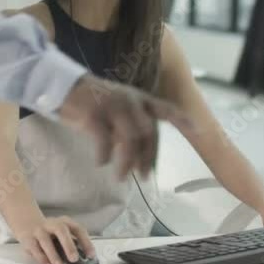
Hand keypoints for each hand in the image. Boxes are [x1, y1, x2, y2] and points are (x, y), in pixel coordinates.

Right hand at [17, 216, 94, 263]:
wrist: (27, 222)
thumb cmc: (51, 233)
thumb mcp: (62, 233)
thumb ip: (72, 243)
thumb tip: (84, 260)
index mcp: (65, 222)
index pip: (78, 229)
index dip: (85, 242)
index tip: (91, 255)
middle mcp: (52, 224)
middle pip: (61, 231)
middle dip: (68, 245)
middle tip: (74, 259)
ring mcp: (39, 230)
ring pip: (45, 240)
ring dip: (53, 254)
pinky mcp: (28, 238)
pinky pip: (34, 248)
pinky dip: (41, 258)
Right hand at [58, 75, 191, 178]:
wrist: (63, 86)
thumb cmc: (92, 99)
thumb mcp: (118, 105)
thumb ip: (132, 124)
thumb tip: (141, 153)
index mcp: (139, 98)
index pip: (166, 109)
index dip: (183, 120)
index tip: (199, 132)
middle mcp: (130, 100)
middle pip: (148, 133)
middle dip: (149, 158)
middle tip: (145, 176)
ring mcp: (112, 106)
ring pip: (129, 139)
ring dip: (127, 162)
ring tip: (122, 176)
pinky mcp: (94, 114)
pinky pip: (104, 140)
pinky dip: (104, 155)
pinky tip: (101, 162)